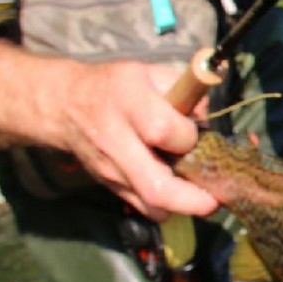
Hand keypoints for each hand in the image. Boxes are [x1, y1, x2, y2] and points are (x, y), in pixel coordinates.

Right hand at [49, 60, 218, 219]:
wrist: (66, 105)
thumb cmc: (118, 87)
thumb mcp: (152, 73)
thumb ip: (186, 92)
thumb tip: (207, 121)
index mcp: (128, 102)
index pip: (162, 130)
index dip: (188, 137)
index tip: (197, 134)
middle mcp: (116, 140)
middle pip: (156, 185)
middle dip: (192, 200)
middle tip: (215, 199)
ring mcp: (111, 169)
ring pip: (151, 204)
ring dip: (182, 206)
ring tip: (200, 196)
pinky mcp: (110, 185)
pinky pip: (143, 208)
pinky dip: (166, 207)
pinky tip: (179, 194)